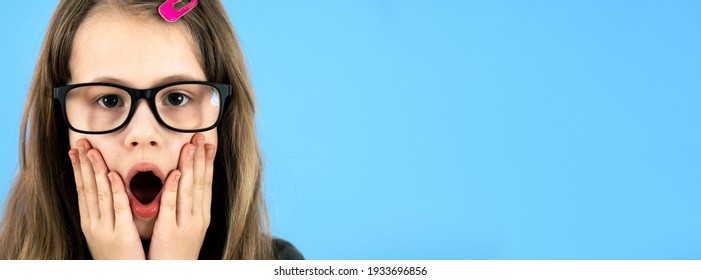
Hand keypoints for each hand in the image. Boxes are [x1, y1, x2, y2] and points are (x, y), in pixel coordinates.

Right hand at [68, 139, 145, 259]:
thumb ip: (108, 212)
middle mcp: (93, 223)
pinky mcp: (121, 234)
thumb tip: (109, 189)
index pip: (83, 189)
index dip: (79, 168)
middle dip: (83, 163)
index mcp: (90, 222)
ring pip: (100, 194)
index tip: (76, 149)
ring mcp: (105, 229)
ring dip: (95, 170)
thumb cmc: (119, 257)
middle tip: (79, 142)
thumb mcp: (108, 232)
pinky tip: (111, 175)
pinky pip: (118, 208)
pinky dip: (115, 190)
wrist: (123, 278)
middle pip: (87, 188)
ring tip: (91, 151)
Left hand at [147, 133, 214, 258]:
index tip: (208, 142)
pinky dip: (174, 188)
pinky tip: (176, 173)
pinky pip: (172, 206)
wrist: (174, 275)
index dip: (207, 161)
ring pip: (189, 189)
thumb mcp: (187, 227)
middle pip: (201, 181)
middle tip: (201, 135)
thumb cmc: (176, 253)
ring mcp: (187, 224)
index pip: (206, 182)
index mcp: (202, 215)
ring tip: (190, 145)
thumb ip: (185, 207)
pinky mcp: (171, 231)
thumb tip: (182, 184)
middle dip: (201, 157)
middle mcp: (198, 217)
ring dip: (190, 165)